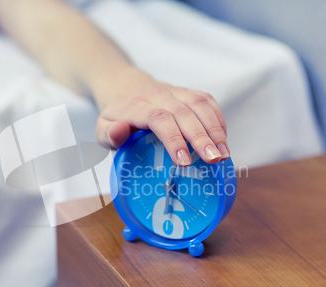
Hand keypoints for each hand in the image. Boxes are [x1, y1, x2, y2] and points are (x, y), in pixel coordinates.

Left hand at [95, 68, 229, 165]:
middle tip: (214, 159)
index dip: (173, 138)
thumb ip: (108, 134)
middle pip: (184, 112)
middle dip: (201, 137)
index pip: (158, 118)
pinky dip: (218, 119)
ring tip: (223, 154)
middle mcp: (158, 94)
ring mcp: (175, 91)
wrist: (124, 87)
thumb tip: (120, 132)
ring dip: (214, 129)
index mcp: (136, 106)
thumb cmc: (116, 116)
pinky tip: (223, 139)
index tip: (183, 161)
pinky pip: (207, 100)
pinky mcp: (187, 92)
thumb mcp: (102, 129)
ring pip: (199, 104)